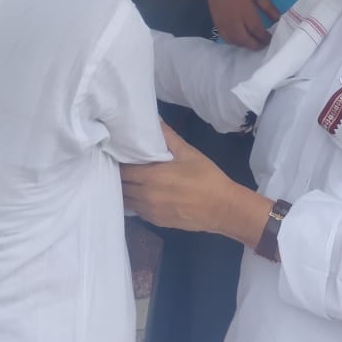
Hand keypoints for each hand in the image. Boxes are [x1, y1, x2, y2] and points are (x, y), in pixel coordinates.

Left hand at [121, 123, 270, 245]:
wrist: (222, 208)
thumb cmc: (206, 177)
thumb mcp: (188, 153)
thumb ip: (168, 136)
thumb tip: (155, 120)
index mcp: (151, 176)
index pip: (123, 171)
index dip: (120, 163)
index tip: (121, 155)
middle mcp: (145, 195)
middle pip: (121, 186)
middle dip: (121, 177)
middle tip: (124, 167)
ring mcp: (149, 211)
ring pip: (126, 200)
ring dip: (126, 191)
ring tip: (131, 181)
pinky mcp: (156, 222)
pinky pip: (137, 211)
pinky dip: (135, 202)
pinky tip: (142, 195)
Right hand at [198, 0, 279, 48]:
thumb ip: (268, 6)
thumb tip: (278, 18)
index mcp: (245, 11)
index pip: (257, 30)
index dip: (266, 38)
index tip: (272, 39)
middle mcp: (234, 20)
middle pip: (246, 40)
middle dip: (257, 45)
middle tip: (265, 43)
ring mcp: (224, 23)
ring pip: (236, 42)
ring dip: (246, 45)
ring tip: (254, 41)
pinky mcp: (217, 23)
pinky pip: (226, 39)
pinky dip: (235, 42)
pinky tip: (241, 38)